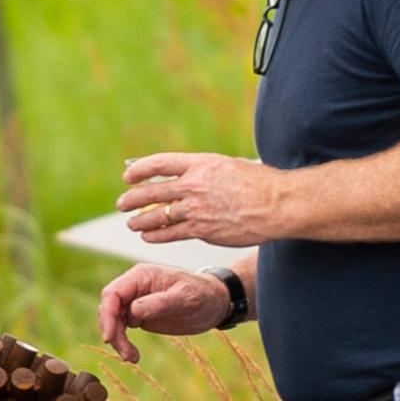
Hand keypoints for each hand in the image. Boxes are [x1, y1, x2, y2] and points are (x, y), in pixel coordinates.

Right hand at [98, 262, 236, 364]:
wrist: (214, 303)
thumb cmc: (202, 294)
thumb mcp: (185, 298)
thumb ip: (160, 302)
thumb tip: (134, 310)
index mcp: (141, 276)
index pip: (113, 293)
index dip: (107, 314)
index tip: (110, 336)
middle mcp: (134, 287)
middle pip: (109, 308)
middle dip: (112, 331)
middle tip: (126, 353)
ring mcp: (135, 301)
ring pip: (114, 321)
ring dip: (118, 340)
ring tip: (132, 358)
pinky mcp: (140, 316)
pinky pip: (122, 329)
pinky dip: (124, 343)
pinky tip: (133, 355)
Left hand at [116, 152, 285, 247]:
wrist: (277, 204)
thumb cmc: (258, 184)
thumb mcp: (227, 166)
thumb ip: (204, 171)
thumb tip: (185, 175)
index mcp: (200, 164)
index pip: (159, 164)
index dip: (140, 170)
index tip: (128, 176)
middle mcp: (194, 185)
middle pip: (152, 191)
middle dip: (133, 199)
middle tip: (122, 204)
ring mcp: (196, 208)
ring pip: (157, 215)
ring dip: (140, 221)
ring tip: (132, 224)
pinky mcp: (202, 229)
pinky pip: (170, 233)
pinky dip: (156, 235)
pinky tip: (148, 237)